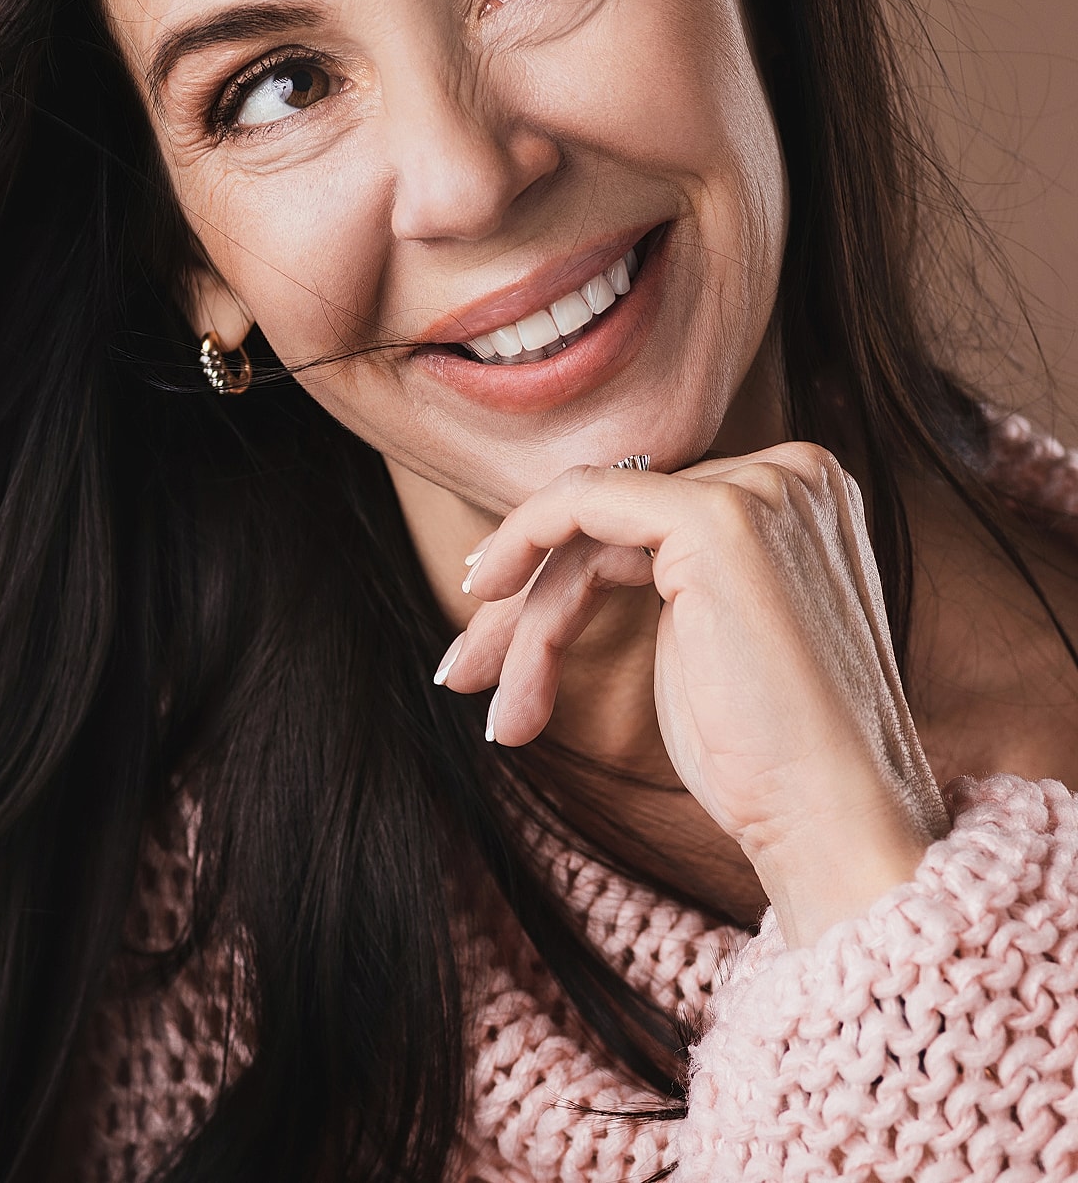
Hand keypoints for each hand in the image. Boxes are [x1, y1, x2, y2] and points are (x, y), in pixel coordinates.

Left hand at [438, 442, 949, 945]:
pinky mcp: (717, 519)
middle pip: (614, 523)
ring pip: (587, 527)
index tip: (498, 632)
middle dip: (529, 602)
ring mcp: (761, 490)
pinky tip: (484, 602)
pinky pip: (579, 502)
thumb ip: (661, 576)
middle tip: (466, 673)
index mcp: (799, 498)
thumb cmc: (769, 757)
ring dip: (526, 621)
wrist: (832, 823)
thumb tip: (557, 556)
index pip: (647, 519)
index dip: (561, 572)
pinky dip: (520, 540)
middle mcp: (791, 475)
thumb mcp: (705, 641)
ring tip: (496, 709)